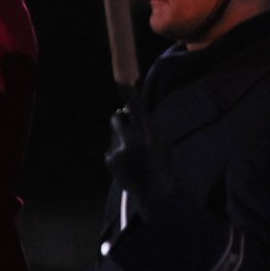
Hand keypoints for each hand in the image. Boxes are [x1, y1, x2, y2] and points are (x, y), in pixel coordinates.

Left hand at [103, 104, 178, 219]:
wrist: (153, 189)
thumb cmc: (161, 163)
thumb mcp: (161, 140)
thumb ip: (148, 124)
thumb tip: (135, 108)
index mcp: (145, 134)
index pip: (136, 109)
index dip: (128, 94)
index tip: (121, 81)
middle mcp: (128, 140)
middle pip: (117, 119)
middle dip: (122, 121)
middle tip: (134, 132)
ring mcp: (115, 150)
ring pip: (114, 134)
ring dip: (121, 138)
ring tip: (133, 153)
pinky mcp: (108, 158)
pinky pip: (111, 146)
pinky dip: (118, 150)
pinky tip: (128, 161)